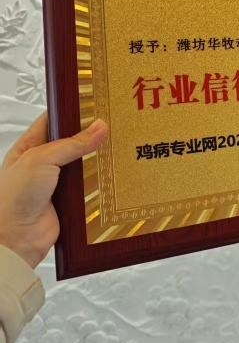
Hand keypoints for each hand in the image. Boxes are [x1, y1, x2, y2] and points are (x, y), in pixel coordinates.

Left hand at [0, 113, 106, 268]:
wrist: (15, 240)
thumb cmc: (13, 198)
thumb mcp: (40, 159)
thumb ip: (72, 143)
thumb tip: (99, 126)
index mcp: (29, 147)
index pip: (53, 121)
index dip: (72, 111)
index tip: (95, 102)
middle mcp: (44, 164)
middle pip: (74, 142)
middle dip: (92, 135)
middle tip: (115, 123)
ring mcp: (58, 182)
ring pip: (85, 164)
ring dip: (99, 160)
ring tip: (121, 146)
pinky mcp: (72, 201)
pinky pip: (91, 187)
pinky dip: (102, 182)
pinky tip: (116, 174)